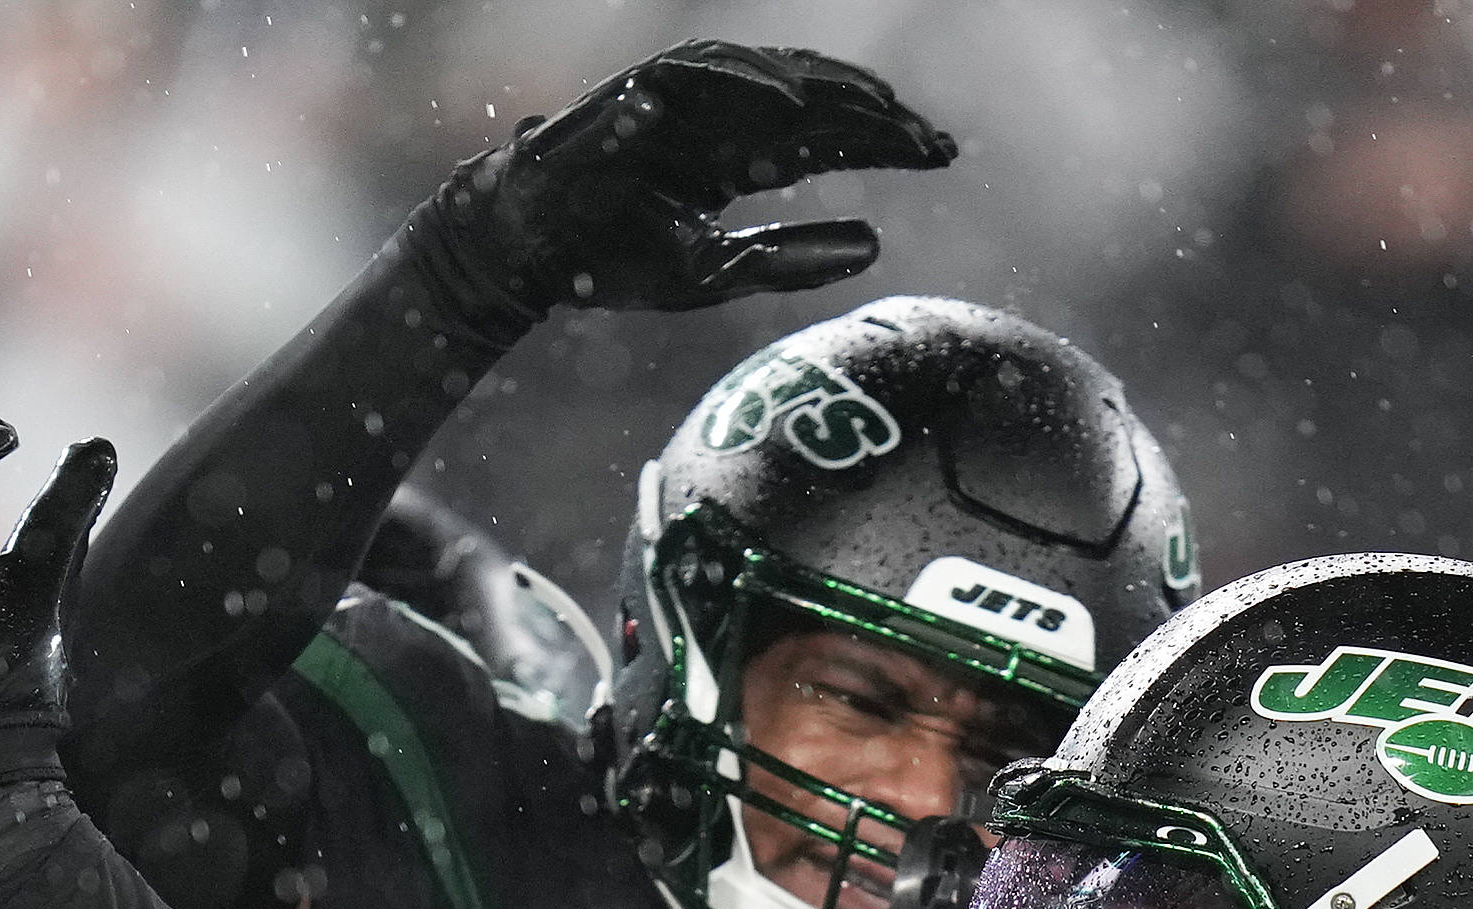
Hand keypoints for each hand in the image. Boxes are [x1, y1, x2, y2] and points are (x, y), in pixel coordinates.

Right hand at [409, 41, 954, 328]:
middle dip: (874, 116)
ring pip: (766, 76)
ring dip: (825, 86)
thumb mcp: (717, 273)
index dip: (884, 145)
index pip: (827, 142)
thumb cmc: (614, 263)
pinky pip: (693, 71)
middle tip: (935, 138)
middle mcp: (719, 123)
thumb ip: (790, 259)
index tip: (942, 155)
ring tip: (882, 106)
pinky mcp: (637, 94)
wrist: (529, 259)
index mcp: (739, 160)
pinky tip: (792, 97)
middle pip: (813, 104)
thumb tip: (875, 244)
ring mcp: (680, 104)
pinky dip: (742, 79)